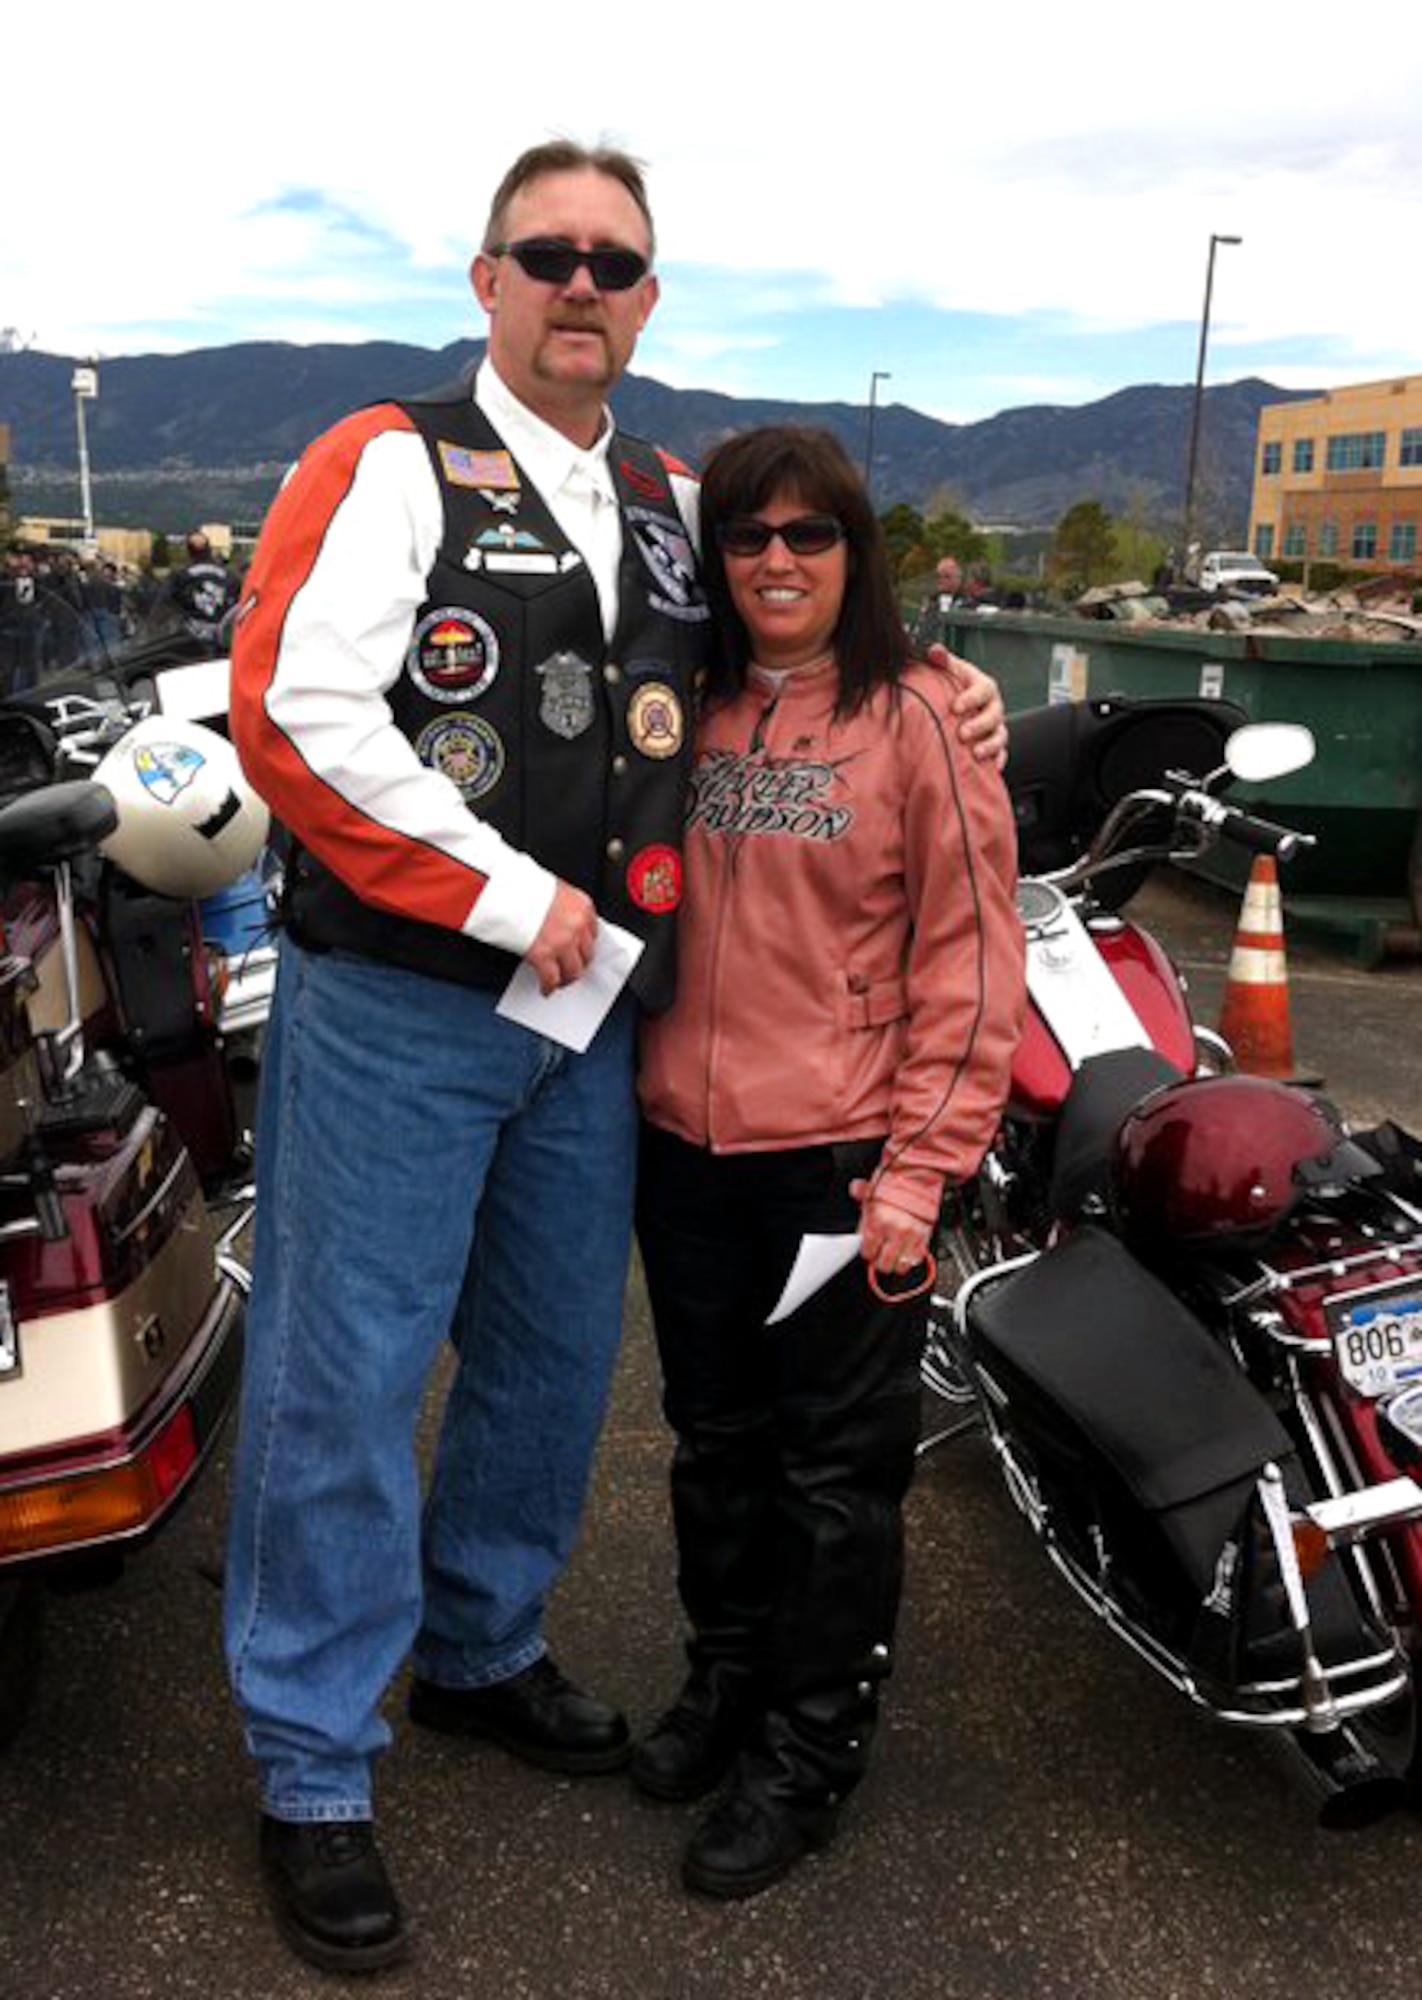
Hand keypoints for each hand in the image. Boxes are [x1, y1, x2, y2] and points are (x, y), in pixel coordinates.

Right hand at [525, 880, 597, 994]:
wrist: (502, 887)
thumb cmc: (520, 884)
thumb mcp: (551, 889)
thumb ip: (560, 907)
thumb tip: (557, 923)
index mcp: (581, 905)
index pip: (592, 933)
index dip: (583, 945)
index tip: (578, 951)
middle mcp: (576, 924)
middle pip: (586, 954)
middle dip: (577, 963)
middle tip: (569, 968)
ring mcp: (562, 941)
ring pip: (574, 971)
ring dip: (566, 978)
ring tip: (558, 981)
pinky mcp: (543, 954)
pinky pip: (551, 979)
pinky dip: (548, 987)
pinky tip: (545, 989)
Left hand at [850, 1179, 932, 1276]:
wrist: (920, 1173)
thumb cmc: (896, 1179)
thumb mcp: (872, 1187)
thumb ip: (860, 1195)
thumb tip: (854, 1191)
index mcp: (876, 1221)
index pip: (867, 1252)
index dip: (868, 1251)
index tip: (870, 1248)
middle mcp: (893, 1231)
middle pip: (883, 1264)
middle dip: (880, 1261)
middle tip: (881, 1254)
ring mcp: (911, 1236)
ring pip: (901, 1267)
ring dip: (896, 1263)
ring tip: (894, 1255)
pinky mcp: (925, 1236)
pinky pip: (917, 1259)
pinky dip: (911, 1258)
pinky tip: (907, 1251)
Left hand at [925, 645, 1007, 768]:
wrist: (959, 706)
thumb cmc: (953, 686)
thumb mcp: (949, 671)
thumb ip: (943, 661)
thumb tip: (935, 651)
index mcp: (983, 687)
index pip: (983, 689)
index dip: (971, 698)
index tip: (954, 707)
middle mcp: (993, 707)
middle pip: (994, 716)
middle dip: (979, 725)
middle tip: (962, 734)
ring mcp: (996, 727)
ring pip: (1000, 737)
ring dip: (990, 746)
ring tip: (976, 754)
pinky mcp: (995, 745)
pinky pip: (1001, 754)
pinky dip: (997, 761)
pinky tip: (990, 768)